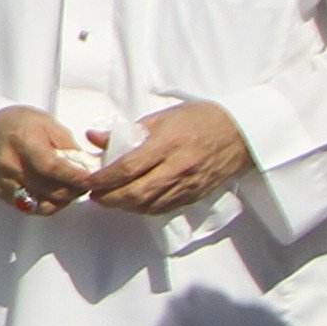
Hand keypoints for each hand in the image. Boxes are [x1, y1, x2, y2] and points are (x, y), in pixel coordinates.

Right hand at [0, 106, 100, 217]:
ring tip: (70, 189)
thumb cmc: (20, 123)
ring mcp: (4, 181)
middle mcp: (10, 164)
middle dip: (73, 190)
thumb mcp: (49, 124)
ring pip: (41, 203)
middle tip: (85, 184)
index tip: (91, 179)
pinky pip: (30, 208)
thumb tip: (87, 167)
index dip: (74, 176)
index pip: (51, 167)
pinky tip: (54, 194)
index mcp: (22, 141)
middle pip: (48, 189)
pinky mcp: (2, 193)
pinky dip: (47, 204)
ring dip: (62, 200)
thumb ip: (68, 147)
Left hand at [89, 98, 252, 216]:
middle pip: (136, 193)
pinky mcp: (194, 195)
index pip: (128, 167)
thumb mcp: (162, 117)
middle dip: (110, 199)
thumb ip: (128, 131)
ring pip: (149, 205)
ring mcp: (187, 185)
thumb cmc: (199, 119)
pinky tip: (134, 203)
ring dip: (125, 206)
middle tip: (94, 196)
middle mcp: (177, 168)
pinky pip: (164, 208)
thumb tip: (94, 137)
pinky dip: (144, 208)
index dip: (104, 179)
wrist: (239, 133)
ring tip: (110, 199)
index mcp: (167, 144)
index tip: (87, 181)